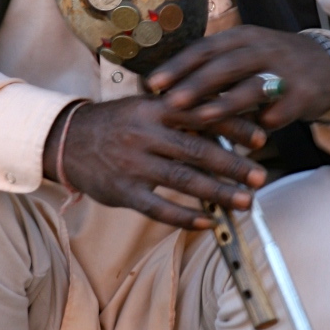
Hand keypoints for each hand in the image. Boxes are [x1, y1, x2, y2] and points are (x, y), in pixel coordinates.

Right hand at [42, 96, 266, 228]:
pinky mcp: (123, 190)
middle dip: (233, 165)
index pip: (202, 114)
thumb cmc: (118, 122)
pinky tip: (207, 223)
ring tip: (245, 203)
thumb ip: (182, 113)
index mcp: (155, 108)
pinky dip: (185, 217)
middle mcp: (145, 134)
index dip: (234, 126)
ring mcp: (133, 164)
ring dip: (218, 193)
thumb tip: (228, 119)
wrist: (67, 139)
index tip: (262, 138)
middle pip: (197, 150)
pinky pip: (158, 207)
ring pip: (182, 180)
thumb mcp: (146, 106)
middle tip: (260, 177)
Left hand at [146, 26, 329, 132]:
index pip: (204, 48)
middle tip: (170, 102)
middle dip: (196, 84)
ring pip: (251, 87)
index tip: (153, 83)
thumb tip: (165, 90)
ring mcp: (285, 71)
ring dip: (225, 104)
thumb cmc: (272, 63)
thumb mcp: (244, 54)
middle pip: (225, 65)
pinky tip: (248, 140)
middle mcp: (263, 49)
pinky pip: (279, 111)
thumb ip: (212, 68)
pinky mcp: (303, 93)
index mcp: (242, 37)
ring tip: (202, 118)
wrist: (328, 65)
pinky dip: (263, 123)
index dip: (178, 66)